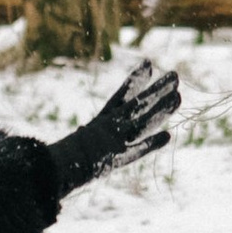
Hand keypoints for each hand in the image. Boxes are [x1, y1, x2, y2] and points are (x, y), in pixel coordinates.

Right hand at [46, 58, 180, 195]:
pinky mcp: (115, 157)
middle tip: (175, 76)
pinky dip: (151, 145)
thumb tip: (85, 130)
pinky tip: (168, 137)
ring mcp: (113, 140)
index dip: (135, 80)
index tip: (148, 63)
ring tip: (179, 97)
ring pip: (142, 122)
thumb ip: (85, 135)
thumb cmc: (61, 159)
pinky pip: (137, 151)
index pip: (121, 95)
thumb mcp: (76, 143)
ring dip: (161, 110)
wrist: (52, 169)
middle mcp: (108, 126)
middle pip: (138, 104)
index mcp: (100, 121)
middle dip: (157, 90)